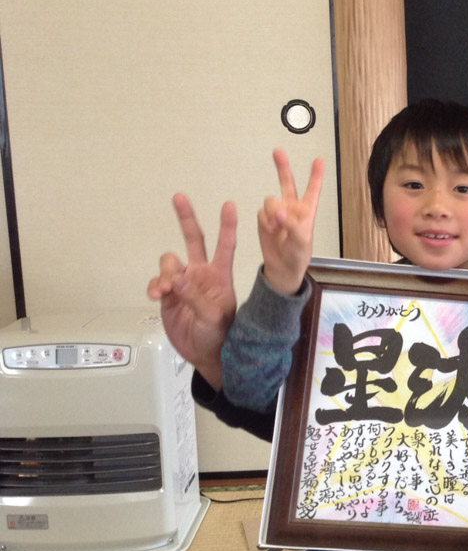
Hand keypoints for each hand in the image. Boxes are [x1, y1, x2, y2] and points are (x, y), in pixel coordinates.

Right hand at [147, 194, 237, 389]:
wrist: (205, 354)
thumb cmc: (219, 335)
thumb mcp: (213, 318)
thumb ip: (195, 298)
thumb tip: (177, 279)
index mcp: (219, 276)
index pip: (225, 246)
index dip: (227, 226)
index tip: (229, 205)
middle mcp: (200, 274)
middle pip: (193, 239)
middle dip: (186, 217)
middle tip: (180, 197)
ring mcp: (183, 283)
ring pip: (169, 262)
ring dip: (166, 271)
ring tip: (167, 289)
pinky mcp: (168, 295)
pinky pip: (157, 282)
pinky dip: (155, 286)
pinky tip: (157, 295)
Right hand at [258, 148, 323, 295]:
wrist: (282, 268)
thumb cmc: (298, 256)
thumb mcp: (302, 242)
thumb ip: (292, 225)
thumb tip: (279, 211)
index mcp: (307, 212)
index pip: (313, 190)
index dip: (316, 175)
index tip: (319, 160)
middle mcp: (292, 208)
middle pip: (287, 183)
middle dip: (282, 167)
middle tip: (278, 152)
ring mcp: (277, 213)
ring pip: (270, 200)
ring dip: (272, 211)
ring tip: (277, 226)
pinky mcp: (265, 220)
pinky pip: (261, 213)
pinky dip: (265, 221)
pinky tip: (270, 230)